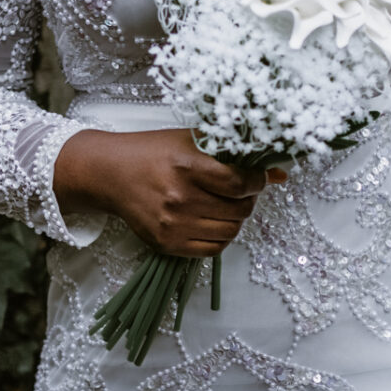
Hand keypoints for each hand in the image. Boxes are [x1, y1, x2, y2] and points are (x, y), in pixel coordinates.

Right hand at [52, 128, 281, 256]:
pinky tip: (214, 220)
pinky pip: (212, 249)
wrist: (109, 173)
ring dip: (237, 218)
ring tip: (227, 204)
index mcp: (187, 166)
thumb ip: (235, 154)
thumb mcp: (193, 141)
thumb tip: (280, 174)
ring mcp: (171, 225)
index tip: (258, 177)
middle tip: (242, 190)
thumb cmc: (153, 152)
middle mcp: (179, 198)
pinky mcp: (165, 244)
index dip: (258, 182)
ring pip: (230, 231)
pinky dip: (221, 236)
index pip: (241, 184)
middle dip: (249, 200)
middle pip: (239, 210)